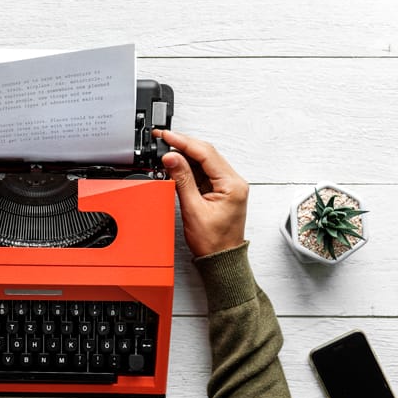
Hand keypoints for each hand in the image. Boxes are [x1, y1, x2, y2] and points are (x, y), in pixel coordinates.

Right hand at [153, 130, 247, 256]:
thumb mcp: (193, 209)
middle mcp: (234, 182)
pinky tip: (177, 165)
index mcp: (232, 185)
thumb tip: (172, 158)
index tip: (167, 137)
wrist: (221, 260)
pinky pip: (204, 172)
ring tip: (166, 151)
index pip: (206, 153)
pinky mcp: (221, 190)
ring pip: (204, 161)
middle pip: (206, 153)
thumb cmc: (213, 242)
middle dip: (183, 145)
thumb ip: (182, 180)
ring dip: (185, 155)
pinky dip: (189, 167)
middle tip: (163, 139)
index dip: (184, 142)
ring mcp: (228, 186)